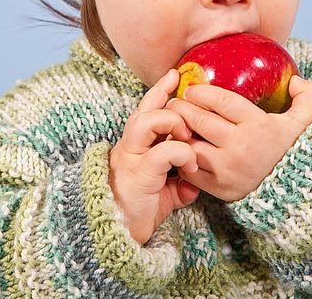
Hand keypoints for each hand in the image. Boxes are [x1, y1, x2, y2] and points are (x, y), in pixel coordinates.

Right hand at [108, 69, 199, 244]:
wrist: (117, 237)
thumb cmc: (138, 211)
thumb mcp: (163, 193)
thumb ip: (177, 183)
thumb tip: (194, 183)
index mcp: (135, 147)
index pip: (145, 110)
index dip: (159, 91)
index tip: (175, 75)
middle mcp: (129, 148)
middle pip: (144, 110)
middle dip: (165, 100)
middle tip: (187, 109)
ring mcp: (132, 158)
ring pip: (147, 121)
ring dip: (172, 122)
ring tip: (187, 135)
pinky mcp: (139, 173)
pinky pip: (164, 151)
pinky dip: (183, 153)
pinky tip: (191, 166)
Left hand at [165, 75, 311, 201]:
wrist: (295, 195)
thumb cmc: (294, 151)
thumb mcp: (307, 122)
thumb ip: (309, 97)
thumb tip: (295, 79)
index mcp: (259, 126)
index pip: (221, 101)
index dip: (201, 92)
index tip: (191, 89)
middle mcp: (241, 148)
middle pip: (200, 120)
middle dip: (182, 107)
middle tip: (175, 102)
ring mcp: (228, 170)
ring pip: (191, 144)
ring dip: (179, 132)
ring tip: (174, 123)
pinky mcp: (219, 188)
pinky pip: (190, 169)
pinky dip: (182, 156)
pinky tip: (181, 147)